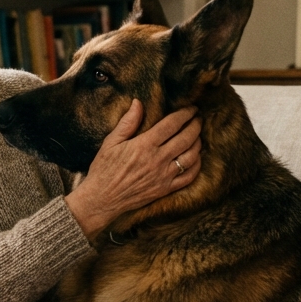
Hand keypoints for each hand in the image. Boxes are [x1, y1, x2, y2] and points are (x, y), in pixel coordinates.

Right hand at [65, 100, 201, 236]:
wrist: (102, 199)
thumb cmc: (104, 169)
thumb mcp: (111, 142)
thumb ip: (127, 122)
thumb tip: (138, 102)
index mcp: (145, 145)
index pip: (172, 124)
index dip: (185, 114)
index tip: (191, 108)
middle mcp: (158, 160)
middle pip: (186, 138)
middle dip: (196, 125)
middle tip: (198, 118)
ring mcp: (164, 176)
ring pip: (191, 157)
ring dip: (198, 144)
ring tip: (197, 136)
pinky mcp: (165, 189)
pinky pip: (188, 177)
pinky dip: (196, 166)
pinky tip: (196, 158)